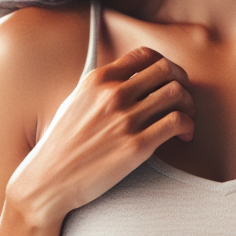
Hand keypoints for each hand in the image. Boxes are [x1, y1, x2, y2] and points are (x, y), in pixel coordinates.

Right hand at [6, 46, 195, 226]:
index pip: (145, 55)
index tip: (169, 81)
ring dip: (189, 104)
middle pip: (167, 69)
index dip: (165, 65)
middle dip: (182, 82)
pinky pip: (177, 122)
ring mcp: (125, 119)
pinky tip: (184, 137)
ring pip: (176, 92)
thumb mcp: (75, 102)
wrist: (47, 181)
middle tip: (183, 100)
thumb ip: (100, 88)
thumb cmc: (61, 145)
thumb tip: (126, 79)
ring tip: (186, 119)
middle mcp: (112, 94)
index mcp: (97, 80)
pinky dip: (188, 126)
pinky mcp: (136, 146)